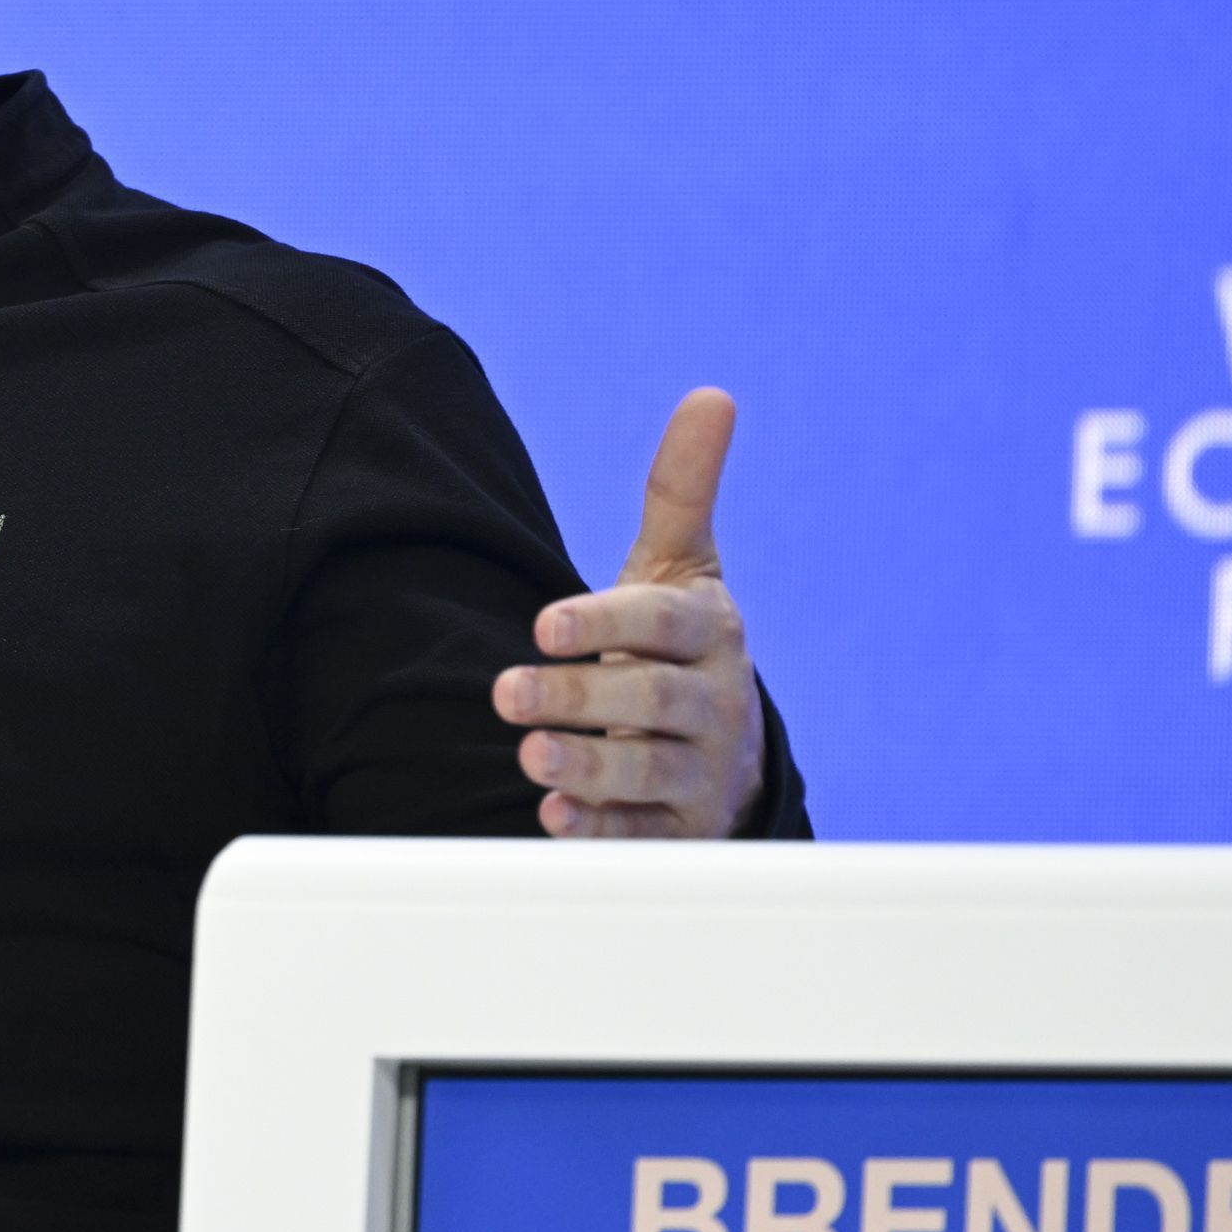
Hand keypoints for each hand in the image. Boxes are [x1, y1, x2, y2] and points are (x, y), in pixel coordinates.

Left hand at [492, 387, 763, 838]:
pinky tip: (556, 817)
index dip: (605, 622)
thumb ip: (681, 489)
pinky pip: (641, 836)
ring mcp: (700, 771)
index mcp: (708, 632)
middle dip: (579, 699)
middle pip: (649, 702)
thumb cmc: (677, 646)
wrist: (723, 752)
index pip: (660, 624)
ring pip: (646, 772)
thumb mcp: (681, 568)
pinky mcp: (679, 830)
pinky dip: (601, 829)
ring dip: (587, 765)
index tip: (545, 623)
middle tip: (507, 694)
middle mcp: (712, 703)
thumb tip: (712, 395)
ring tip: (530, 756)